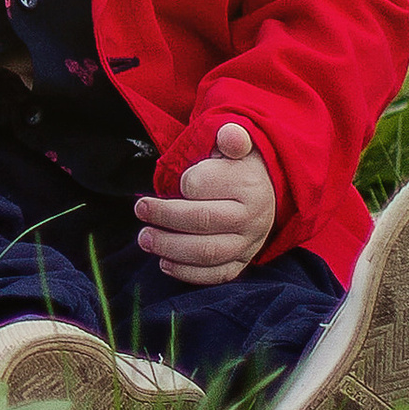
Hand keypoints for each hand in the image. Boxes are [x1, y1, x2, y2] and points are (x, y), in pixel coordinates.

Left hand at [135, 122, 275, 283]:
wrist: (268, 190)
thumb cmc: (238, 165)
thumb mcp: (236, 144)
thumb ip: (230, 137)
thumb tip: (230, 135)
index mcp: (248, 184)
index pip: (201, 186)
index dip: (181, 184)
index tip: (173, 181)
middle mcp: (252, 217)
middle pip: (201, 221)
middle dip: (164, 216)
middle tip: (140, 209)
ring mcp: (249, 243)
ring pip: (207, 252)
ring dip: (170, 248)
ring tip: (145, 238)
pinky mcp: (243, 261)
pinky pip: (217, 274)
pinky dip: (188, 273)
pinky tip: (164, 263)